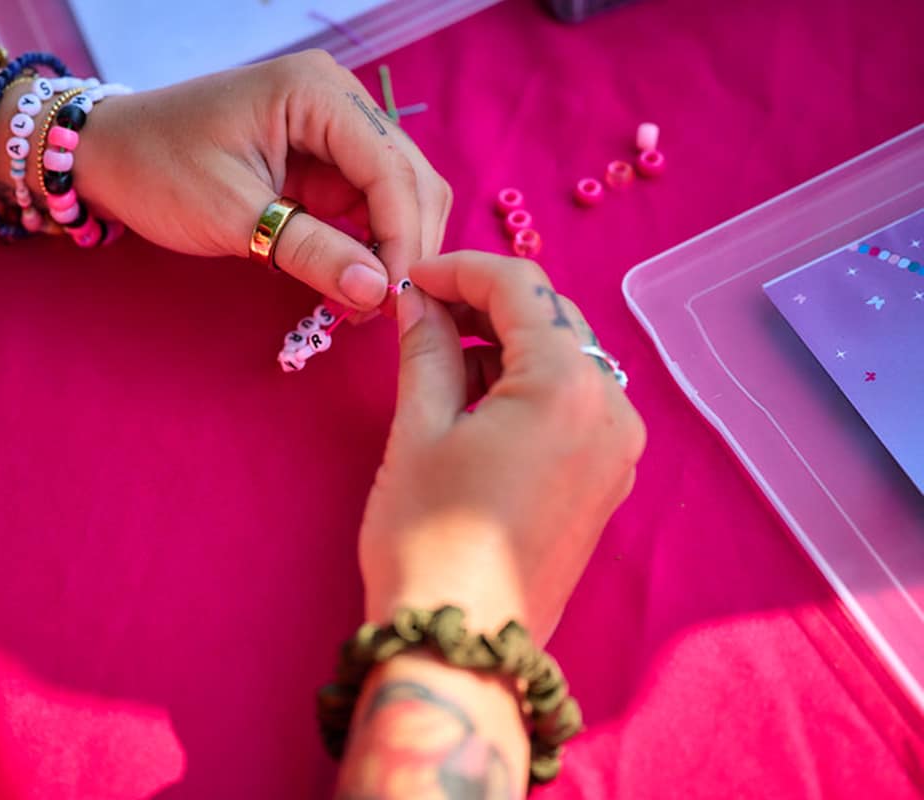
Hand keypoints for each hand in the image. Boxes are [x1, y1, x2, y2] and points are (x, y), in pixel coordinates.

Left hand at [77, 50, 451, 312]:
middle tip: (385, 310)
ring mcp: (336, 130)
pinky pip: (370, 205)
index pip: (390, 168)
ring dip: (394, 248)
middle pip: (410, 177)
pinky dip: (371, 246)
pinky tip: (356, 284)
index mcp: (316, 92)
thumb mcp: (232, 215)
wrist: (111, 156)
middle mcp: (339, 100)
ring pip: (400, 193)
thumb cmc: (158, 170)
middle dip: (406, 245)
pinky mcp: (325, 161)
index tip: (394, 298)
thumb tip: (378, 293)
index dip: (402, 237)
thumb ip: (310, 251)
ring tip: (368, 303)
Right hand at [358, 251, 644, 642]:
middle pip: (552, 320)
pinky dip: (527, 389)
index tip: (412, 280)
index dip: (460, 269)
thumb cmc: (428, 539)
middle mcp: (612, 410)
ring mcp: (618, 451)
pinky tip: (476, 406)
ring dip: (506, 347)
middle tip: (421, 314)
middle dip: (485, 305)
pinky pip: (573, 406)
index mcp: (568, 387)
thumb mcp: (418, 432)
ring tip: (439, 366)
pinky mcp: (607, 481)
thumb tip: (417, 302)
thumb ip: (425, 350)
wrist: (463, 647)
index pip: (521, 288)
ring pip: (565, 362)